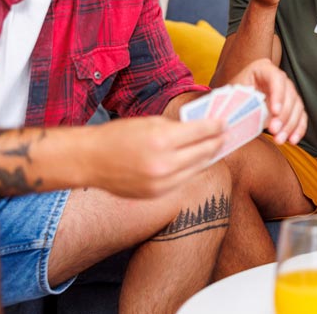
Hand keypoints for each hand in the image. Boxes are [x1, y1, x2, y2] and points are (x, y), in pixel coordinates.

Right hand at [93, 115, 225, 198]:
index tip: (225, 122)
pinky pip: (182, 181)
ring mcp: (161, 182)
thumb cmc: (117, 136)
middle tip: (226, 135)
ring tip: (215, 148)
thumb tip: (200, 129)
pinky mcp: (157, 194)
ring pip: (197, 169)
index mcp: (162, 140)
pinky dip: (191, 170)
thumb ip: (176, 127)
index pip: (201, 131)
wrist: (90, 161)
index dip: (217, 126)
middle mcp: (164, 164)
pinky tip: (196, 162)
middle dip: (217, 142)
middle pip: (204, 152)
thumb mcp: (148, 123)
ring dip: (208, 157)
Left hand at [224, 58, 307, 143]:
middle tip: (274, 130)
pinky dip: (298, 129)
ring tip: (279, 139)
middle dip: (283, 115)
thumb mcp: (234, 96)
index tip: (274, 112)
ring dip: (290, 126)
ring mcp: (288, 92)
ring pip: (297, 107)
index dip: (278, 95)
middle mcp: (279, 79)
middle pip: (289, 95)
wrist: (236, 101)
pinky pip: (300, 117)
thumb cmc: (234, 97)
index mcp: (263, 69)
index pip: (276, 79)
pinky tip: (292, 139)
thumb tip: (239, 117)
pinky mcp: (293, 106)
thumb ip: (241, 103)